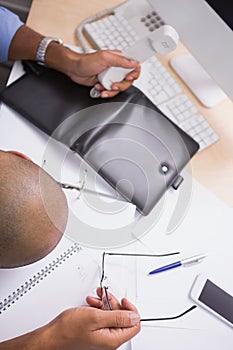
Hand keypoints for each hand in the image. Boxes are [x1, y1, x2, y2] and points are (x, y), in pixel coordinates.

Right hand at [0, 289, 139, 349]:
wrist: (52, 336)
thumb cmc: (68, 330)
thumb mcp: (95, 317)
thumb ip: (117, 316)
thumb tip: (134, 316)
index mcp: (112, 339)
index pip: (134, 324)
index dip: (130, 309)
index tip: (122, 300)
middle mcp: (109, 340)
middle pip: (122, 318)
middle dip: (114, 304)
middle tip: (105, 297)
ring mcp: (101, 336)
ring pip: (111, 315)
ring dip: (104, 304)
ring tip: (95, 299)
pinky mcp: (94, 332)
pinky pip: (102, 318)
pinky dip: (97, 308)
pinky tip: (90, 304)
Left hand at [69, 50, 140, 97]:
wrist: (74, 69)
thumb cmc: (85, 61)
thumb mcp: (104, 58)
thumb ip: (120, 60)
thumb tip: (134, 63)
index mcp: (118, 59)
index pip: (133, 66)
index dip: (134, 74)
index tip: (128, 77)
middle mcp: (116, 68)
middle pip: (127, 81)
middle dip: (120, 85)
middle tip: (113, 85)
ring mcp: (111, 76)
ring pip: (119, 88)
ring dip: (111, 91)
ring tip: (103, 88)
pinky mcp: (105, 83)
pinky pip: (110, 92)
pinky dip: (105, 92)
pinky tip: (98, 87)